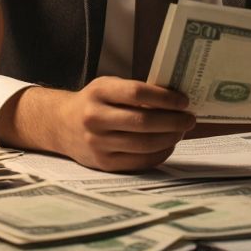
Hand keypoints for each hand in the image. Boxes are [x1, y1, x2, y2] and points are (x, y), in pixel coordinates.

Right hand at [0, 77, 194, 172]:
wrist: (61, 125)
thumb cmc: (94, 103)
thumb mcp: (108, 87)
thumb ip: (135, 92)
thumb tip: (176, 101)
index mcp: (98, 92)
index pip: (136, 93)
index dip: (164, 98)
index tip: (183, 101)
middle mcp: (94, 118)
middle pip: (143, 122)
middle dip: (173, 121)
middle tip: (189, 119)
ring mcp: (98, 143)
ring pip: (144, 144)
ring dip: (170, 138)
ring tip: (181, 130)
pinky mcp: (103, 163)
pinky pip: (140, 161)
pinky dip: (160, 153)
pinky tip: (168, 144)